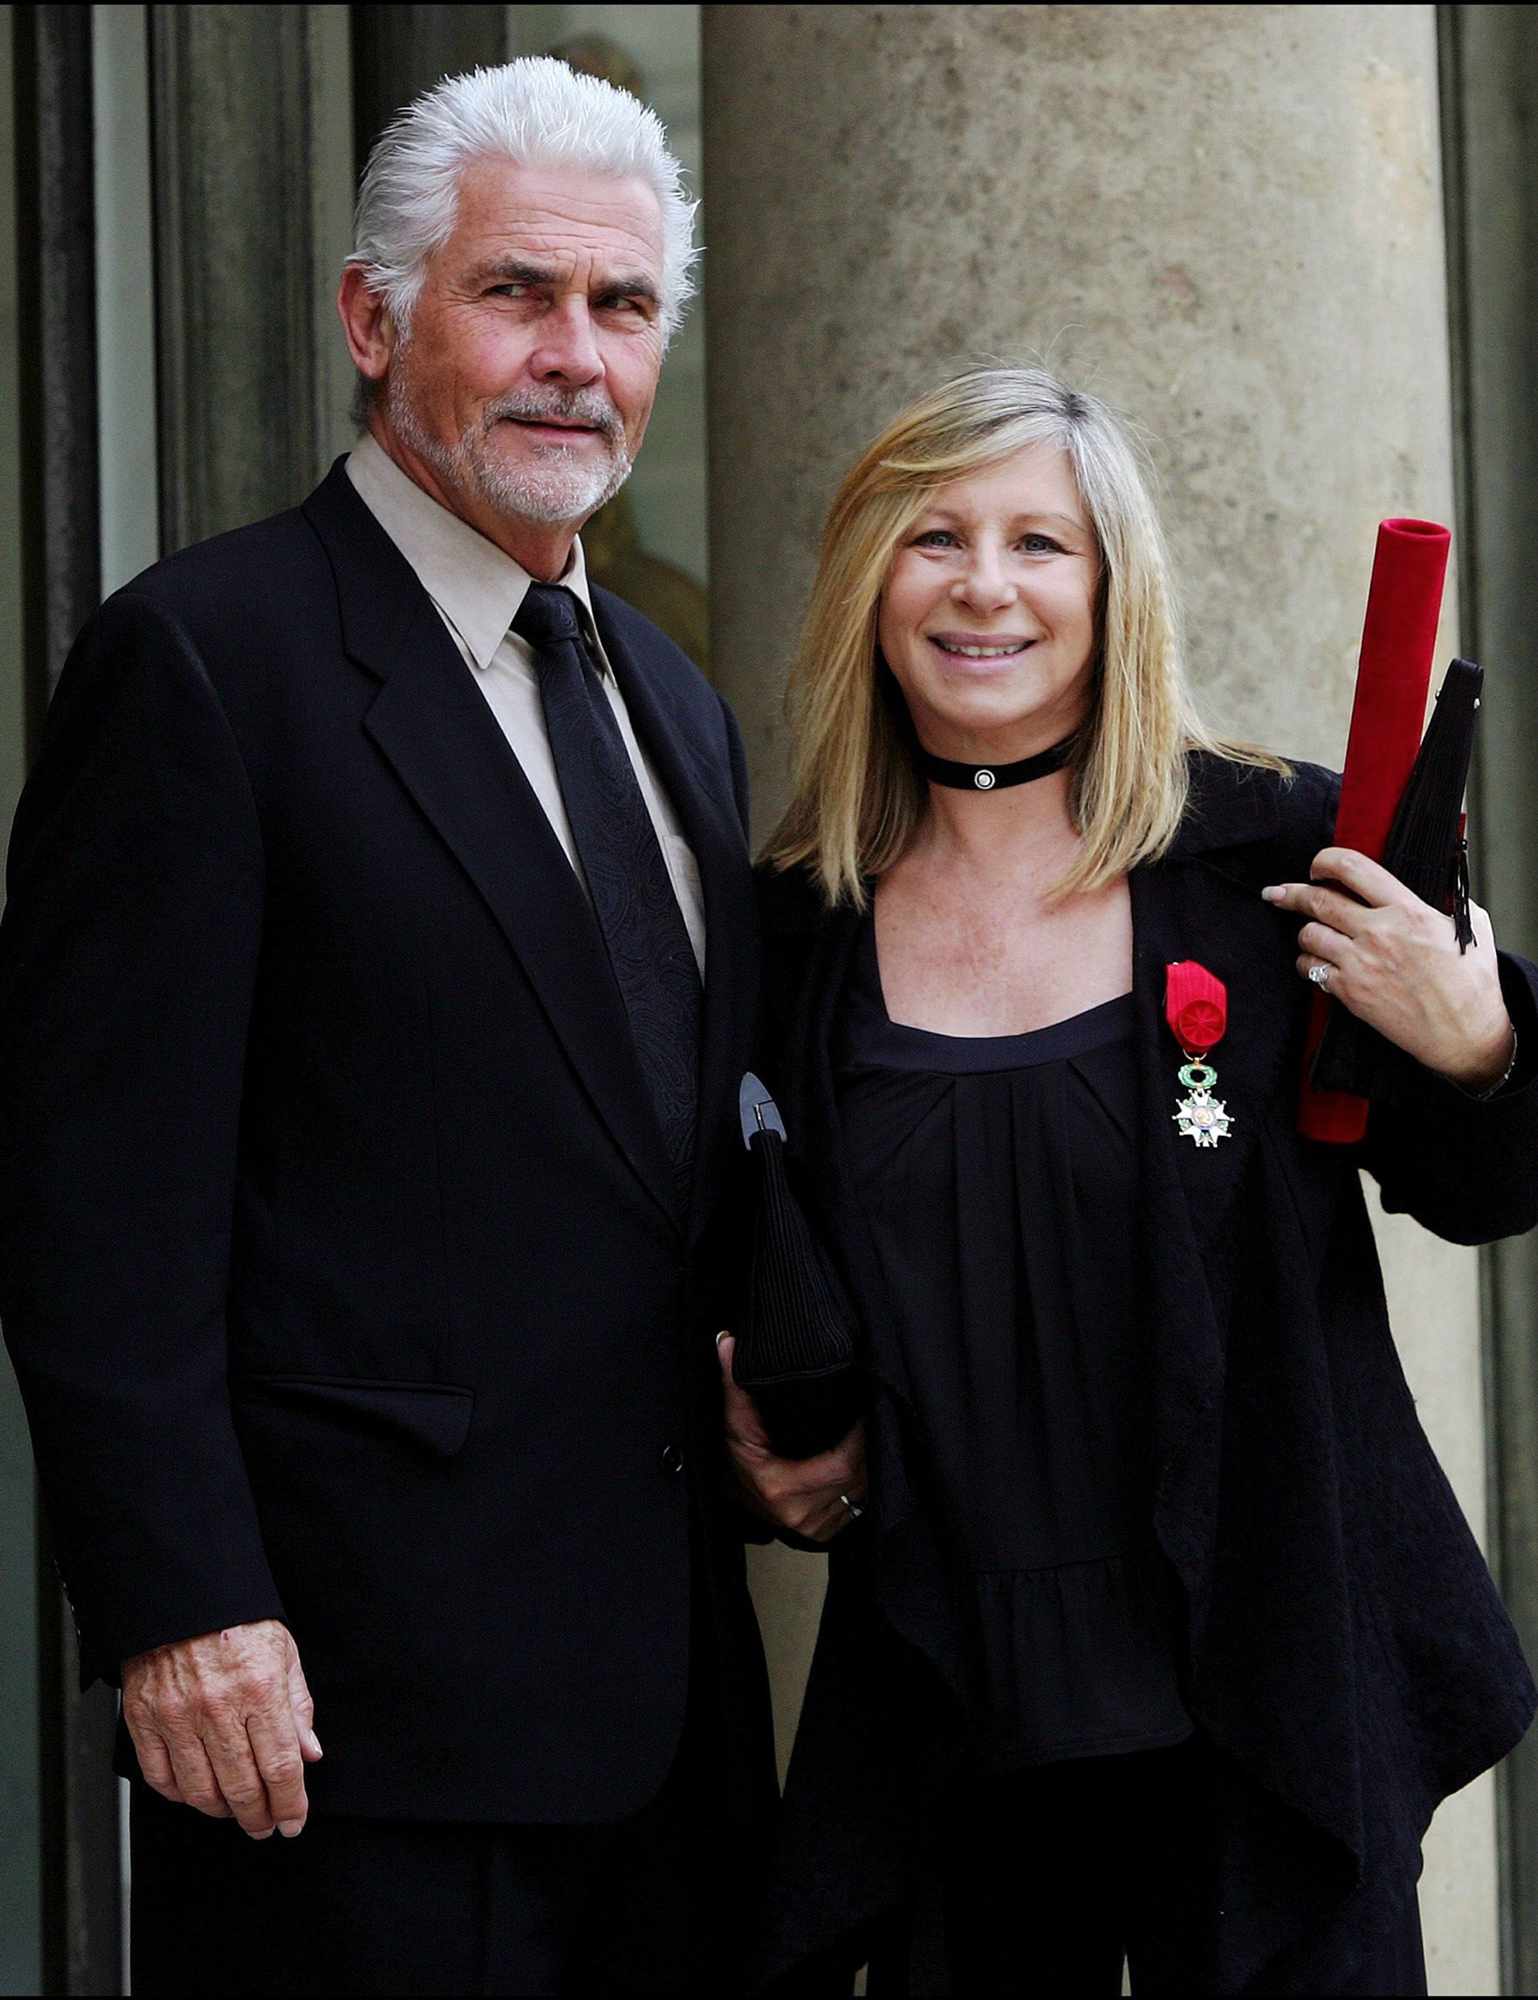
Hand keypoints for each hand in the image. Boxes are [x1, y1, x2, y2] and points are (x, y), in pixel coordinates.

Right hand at [122, 1618, 321, 1838]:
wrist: (180, 1595)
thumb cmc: (237, 1620)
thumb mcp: (283, 1652)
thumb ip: (298, 1706)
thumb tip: (310, 1754)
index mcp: (260, 1689)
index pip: (281, 1766)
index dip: (291, 1804)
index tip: (294, 1822)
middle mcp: (218, 1708)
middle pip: (242, 1787)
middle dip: (259, 1816)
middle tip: (266, 1825)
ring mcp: (177, 1716)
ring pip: (200, 1791)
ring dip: (221, 1810)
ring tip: (235, 1809)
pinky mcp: (143, 1719)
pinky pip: (159, 1777)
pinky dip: (179, 1794)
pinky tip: (196, 1791)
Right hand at [717, 1332, 866, 1542]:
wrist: (734, 1502)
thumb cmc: (736, 1462)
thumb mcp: (734, 1427)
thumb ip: (734, 1387)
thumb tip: (726, 1343)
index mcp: (782, 1488)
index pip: (843, 1464)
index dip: (859, 1438)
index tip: (862, 1410)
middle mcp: (803, 1514)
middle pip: (858, 1478)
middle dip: (868, 1447)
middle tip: (870, 1417)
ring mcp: (816, 1528)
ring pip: (862, 1492)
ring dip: (869, 1464)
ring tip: (868, 1435)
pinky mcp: (826, 1534)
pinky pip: (858, 1504)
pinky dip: (862, 1482)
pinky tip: (861, 1461)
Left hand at [1263, 847, 1513, 1087]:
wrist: (1464, 1033)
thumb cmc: (1471, 984)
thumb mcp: (1471, 929)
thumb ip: (1449, 904)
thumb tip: (1442, 890)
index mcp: (1408, 910)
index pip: (1353, 868)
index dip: (1325, 861)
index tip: (1318, 866)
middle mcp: (1378, 932)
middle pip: (1318, 900)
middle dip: (1292, 893)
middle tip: (1279, 893)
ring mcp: (1360, 963)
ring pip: (1308, 934)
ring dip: (1305, 932)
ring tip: (1312, 935)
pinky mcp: (1350, 991)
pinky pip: (1310, 969)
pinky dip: (1307, 964)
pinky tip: (1317, 964)